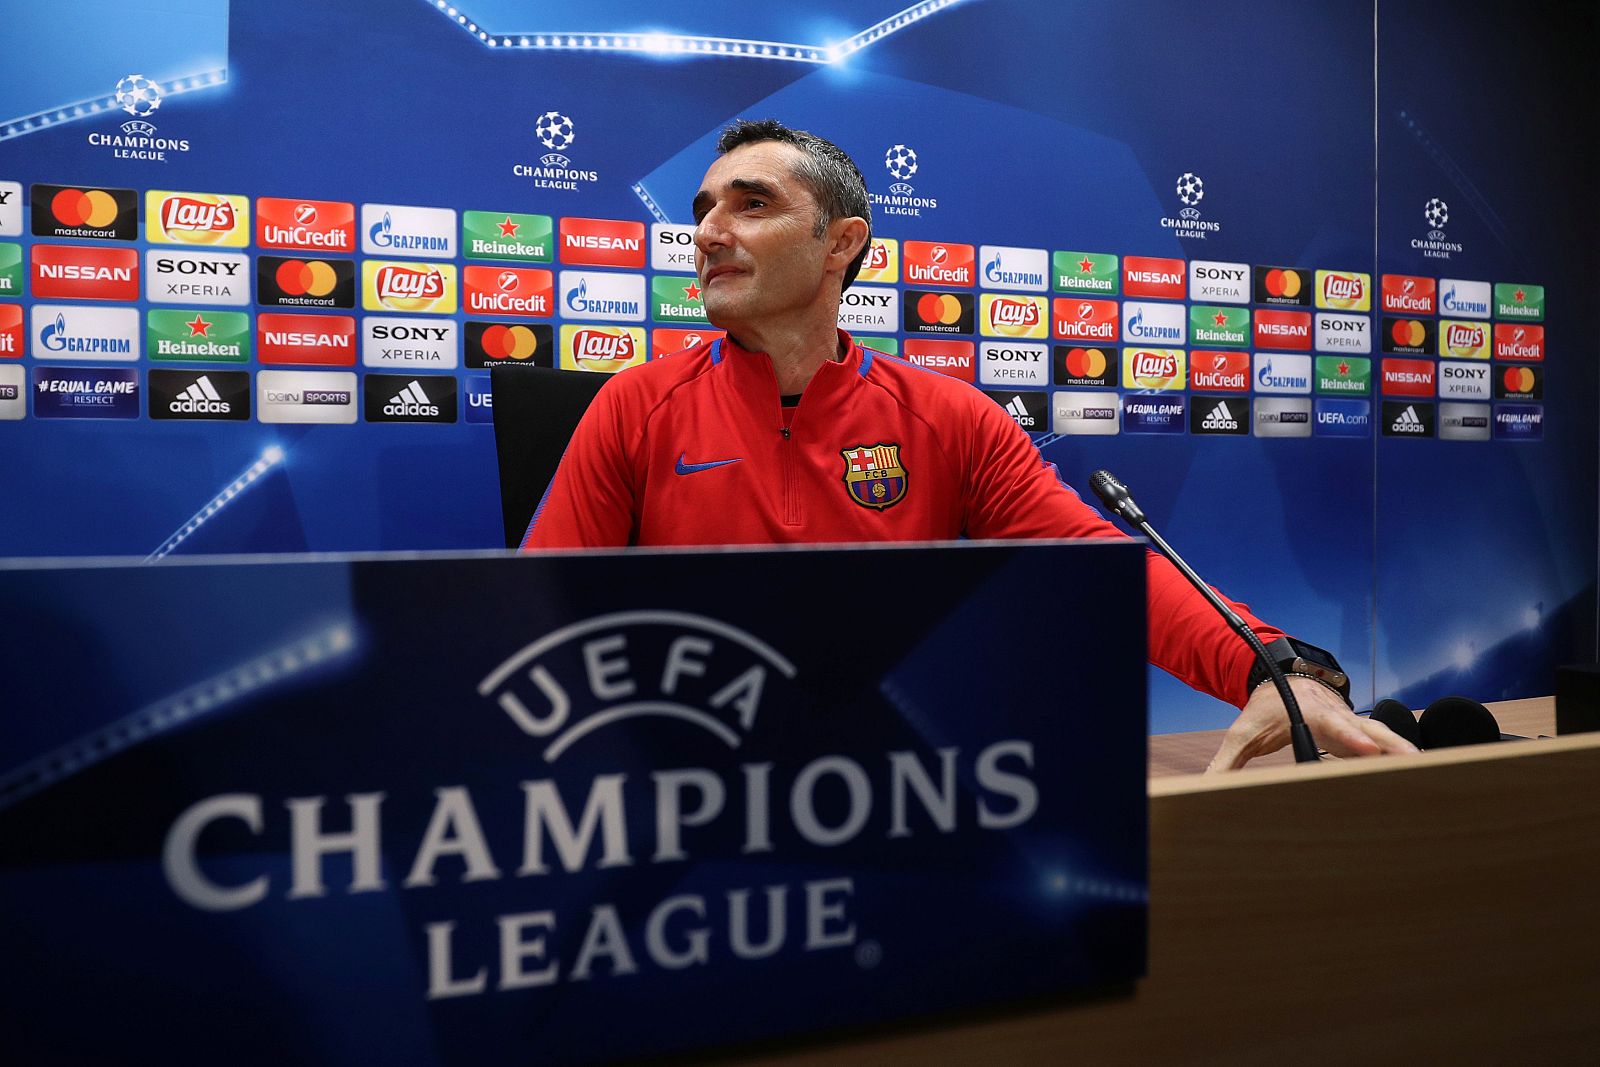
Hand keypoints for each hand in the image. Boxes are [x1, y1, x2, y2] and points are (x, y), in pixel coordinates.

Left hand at [1206, 675, 1418, 771]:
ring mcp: (1353, 725)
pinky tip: (1421, 778)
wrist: (1283, 683)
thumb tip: (1206, 787)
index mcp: (1310, 713)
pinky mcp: (1360, 736)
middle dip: (1391, 747)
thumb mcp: (1241, 734)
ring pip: (1383, 738)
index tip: (1366, 750)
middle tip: (1415, 763)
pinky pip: (1383, 747)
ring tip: (1430, 774)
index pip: (1333, 726)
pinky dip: (1400, 760)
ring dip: (1403, 754)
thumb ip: (1226, 763)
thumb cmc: (1263, 711)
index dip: (1350, 739)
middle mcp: (1338, 717)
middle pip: (1369, 732)